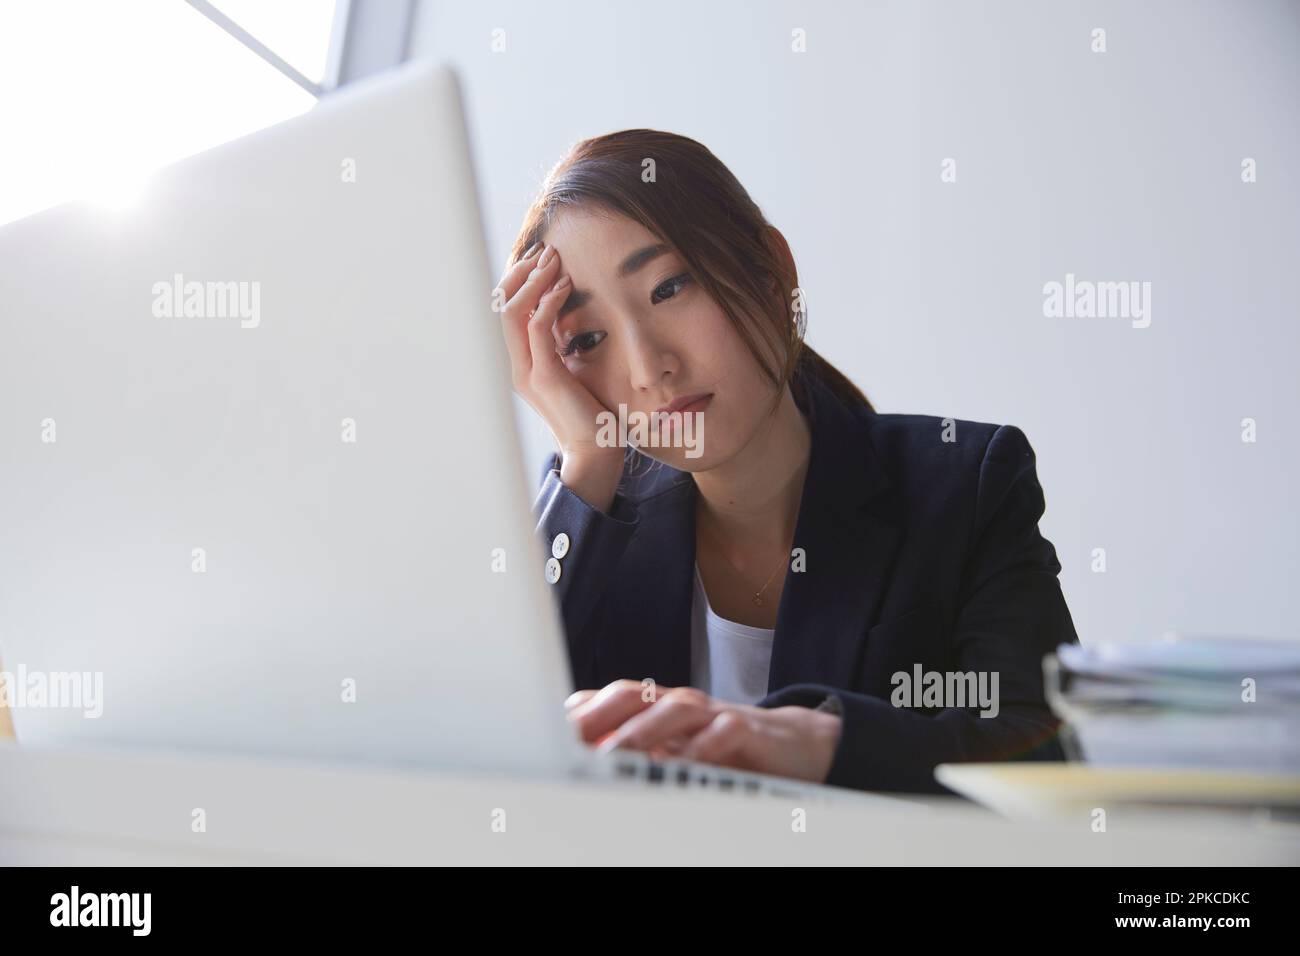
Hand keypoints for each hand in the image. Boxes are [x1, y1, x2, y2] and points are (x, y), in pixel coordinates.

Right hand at [496, 243, 623, 506]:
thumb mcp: (574, 371)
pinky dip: (549, 302)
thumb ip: (563, 346)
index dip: (520, 281)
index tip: (541, 258)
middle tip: (545, 249)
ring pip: (514, 312)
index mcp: (523, 364)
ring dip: (534, 280)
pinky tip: (567, 286)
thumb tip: (568, 315)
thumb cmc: (594, 412)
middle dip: (522, 272)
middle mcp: (517, 366)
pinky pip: (538, 328)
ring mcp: (526, 372)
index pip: (509, 312)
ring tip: (555, 260)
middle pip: (503, 305)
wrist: (597, 450)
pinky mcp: (544, 377)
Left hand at [564, 680, 842, 783]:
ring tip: (615, 752)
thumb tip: (581, 764)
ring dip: (641, 729)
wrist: (792, 745)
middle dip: (598, 714)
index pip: (606, 699)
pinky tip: (682, 765)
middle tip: (570, 739)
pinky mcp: (747, 730)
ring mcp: (713, 713)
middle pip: (631, 693)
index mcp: (655, 707)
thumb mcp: (674, 752)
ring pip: (673, 709)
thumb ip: (634, 753)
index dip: (577, 713)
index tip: (548, 735)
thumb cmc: (723, 748)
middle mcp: (678, 703)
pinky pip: (721, 734)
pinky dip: (701, 748)